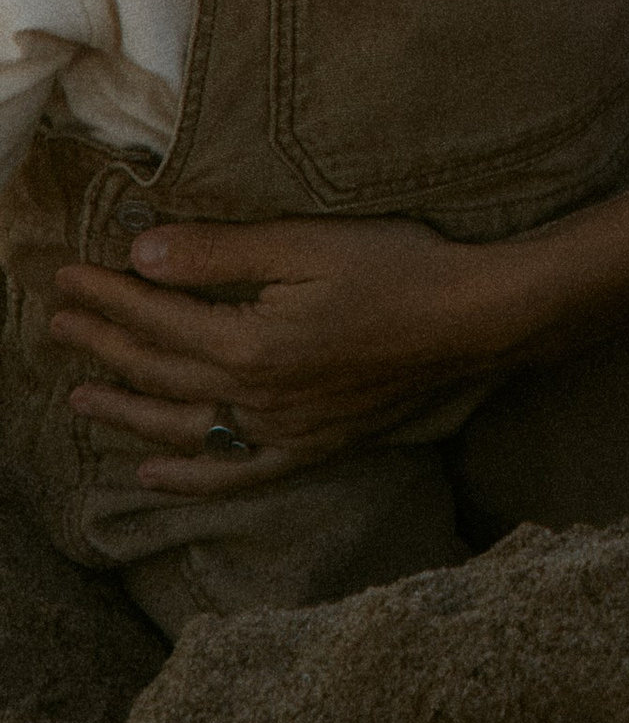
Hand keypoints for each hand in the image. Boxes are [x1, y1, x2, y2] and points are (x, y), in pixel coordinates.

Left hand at [49, 216, 516, 486]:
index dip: (108, 295)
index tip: (67, 276)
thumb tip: (142, 255)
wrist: (476, 321)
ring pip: (182, 428)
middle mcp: (256, 398)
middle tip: (58, 323)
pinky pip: (233, 474)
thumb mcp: (309, 243)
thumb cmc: (400, 268)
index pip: (158, 317)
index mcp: (249, 344)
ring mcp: (283, 430)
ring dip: (126, 411)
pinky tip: (151, 475)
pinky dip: (188, 478)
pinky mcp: (312, 447)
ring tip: (82, 396)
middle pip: (160, 371)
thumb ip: (221, 255)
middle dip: (104, 343)